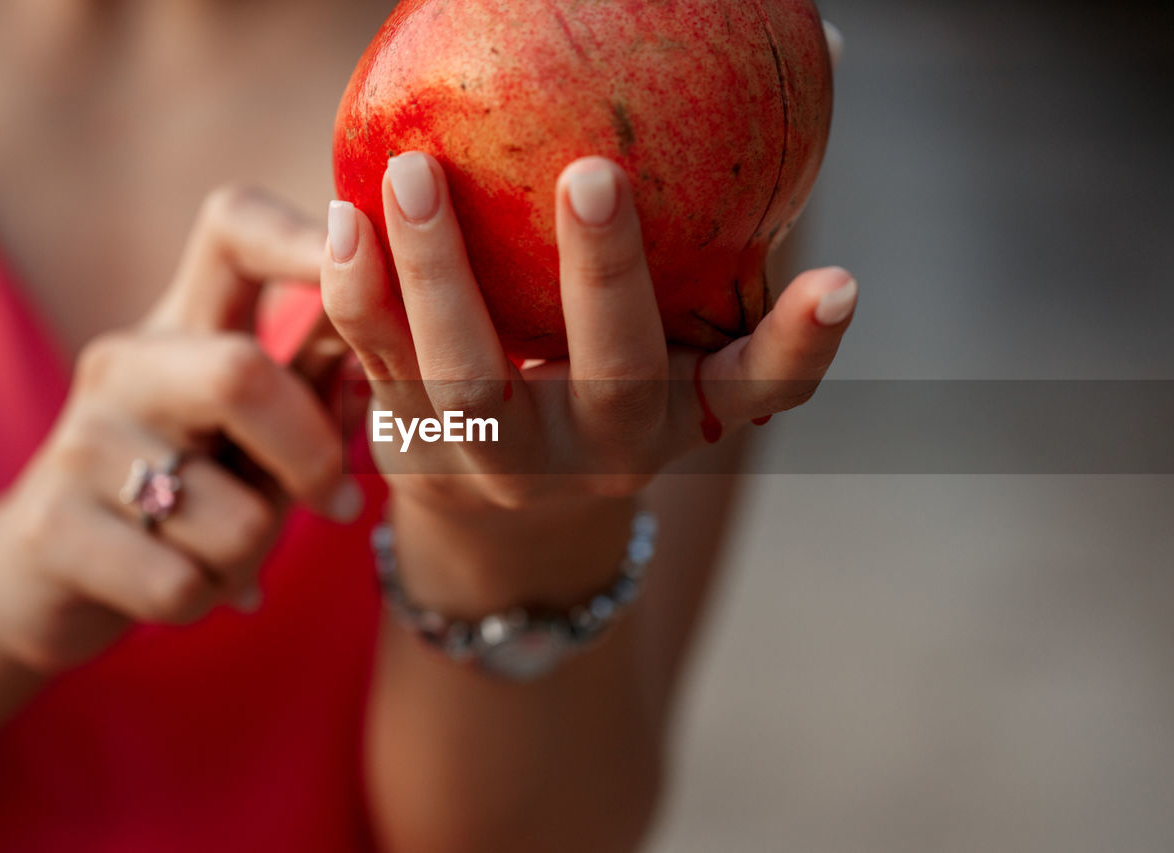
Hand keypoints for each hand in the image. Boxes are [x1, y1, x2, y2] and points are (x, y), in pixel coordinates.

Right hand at [0, 186, 354, 673]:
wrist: (43, 577)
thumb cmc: (184, 491)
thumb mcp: (251, 432)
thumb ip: (315, 385)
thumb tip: (382, 344)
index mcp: (182, 323)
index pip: (232, 226)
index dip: (303, 233)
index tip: (362, 258)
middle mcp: (124, 364)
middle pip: (243, 374)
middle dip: (311, 457)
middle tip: (335, 502)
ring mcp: (79, 443)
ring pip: (234, 516)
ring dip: (254, 556)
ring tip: (221, 552)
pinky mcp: (50, 528)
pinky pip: (183, 584)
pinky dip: (208, 599)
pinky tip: (183, 585)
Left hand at [322, 153, 855, 513]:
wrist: (506, 507)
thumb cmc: (603, 378)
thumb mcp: (667, 331)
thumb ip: (716, 227)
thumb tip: (821, 53)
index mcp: (676, 416)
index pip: (757, 386)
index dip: (801, 344)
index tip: (841, 280)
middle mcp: (598, 450)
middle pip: (613, 376)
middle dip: (605, 281)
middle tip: (591, 173)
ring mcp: (501, 461)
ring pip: (469, 383)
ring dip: (438, 278)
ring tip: (411, 174)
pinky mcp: (414, 452)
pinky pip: (379, 371)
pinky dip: (358, 297)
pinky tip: (344, 219)